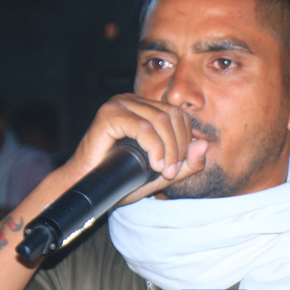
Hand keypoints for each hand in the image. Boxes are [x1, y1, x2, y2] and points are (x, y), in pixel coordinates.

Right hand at [62, 93, 207, 205]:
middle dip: (179, 146)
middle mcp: (132, 101)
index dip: (186, 141)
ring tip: (164, 171)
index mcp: (144, 108)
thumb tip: (204, 145)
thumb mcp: (160, 175)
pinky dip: (155, 148)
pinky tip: (154, 165)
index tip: (178, 167)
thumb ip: (184, 164)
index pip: (179, 115)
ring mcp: (119, 104)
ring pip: (161, 120)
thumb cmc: (119, 181)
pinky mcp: (109, 114)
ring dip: (169, 149)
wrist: (86, 189)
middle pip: (173, 115)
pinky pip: (143, 127)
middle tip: (171, 171)